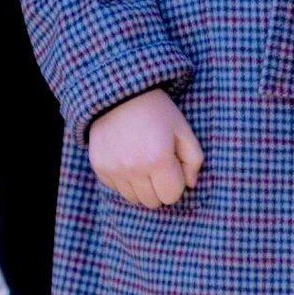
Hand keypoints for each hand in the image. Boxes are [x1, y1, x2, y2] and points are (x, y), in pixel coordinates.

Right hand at [88, 88, 203, 208]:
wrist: (120, 92)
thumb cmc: (157, 110)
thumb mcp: (182, 128)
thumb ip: (194, 159)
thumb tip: (190, 184)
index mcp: (158, 159)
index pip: (172, 195)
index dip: (177, 182)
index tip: (173, 165)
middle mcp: (134, 168)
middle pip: (152, 202)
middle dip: (160, 187)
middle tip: (158, 164)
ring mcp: (114, 169)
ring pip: (134, 199)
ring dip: (142, 186)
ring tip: (143, 160)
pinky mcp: (99, 167)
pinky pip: (116, 188)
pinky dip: (124, 179)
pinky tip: (127, 157)